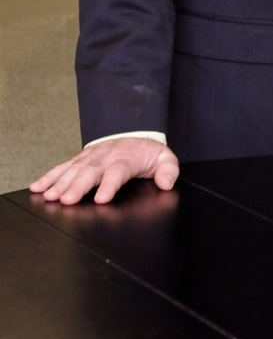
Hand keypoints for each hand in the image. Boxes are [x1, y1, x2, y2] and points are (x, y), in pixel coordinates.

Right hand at [29, 138, 179, 204]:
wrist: (135, 138)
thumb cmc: (148, 154)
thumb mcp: (164, 159)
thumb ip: (169, 170)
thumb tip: (167, 182)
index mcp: (126, 158)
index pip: (118, 171)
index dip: (110, 185)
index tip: (102, 198)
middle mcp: (106, 156)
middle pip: (90, 171)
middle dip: (77, 186)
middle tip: (67, 200)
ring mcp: (91, 157)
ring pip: (74, 169)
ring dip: (60, 183)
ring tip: (48, 196)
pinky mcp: (80, 159)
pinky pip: (63, 167)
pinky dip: (49, 177)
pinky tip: (37, 187)